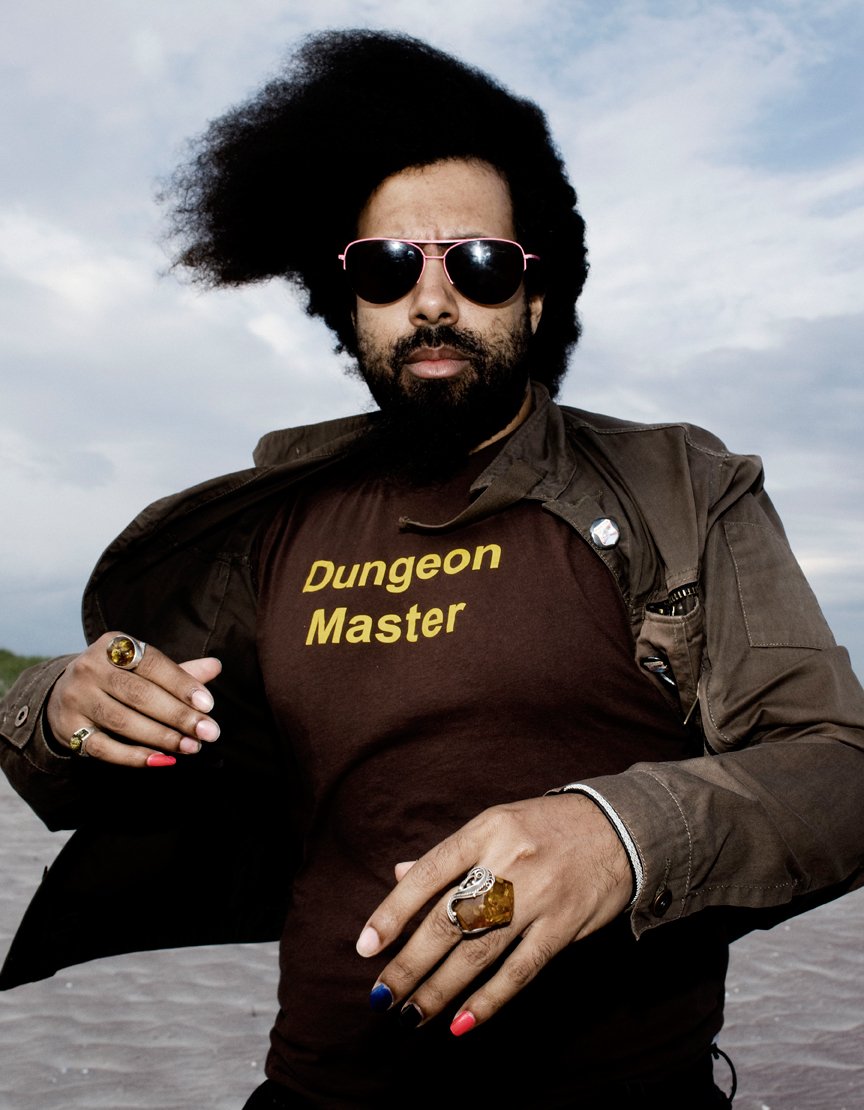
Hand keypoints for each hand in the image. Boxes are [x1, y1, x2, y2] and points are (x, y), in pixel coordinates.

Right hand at [46, 632, 221, 766]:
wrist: (63, 694)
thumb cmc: (117, 679)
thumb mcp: (143, 669)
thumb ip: (178, 672)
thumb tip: (215, 667)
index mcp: (112, 645)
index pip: (153, 664)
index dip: (182, 684)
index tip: (208, 705)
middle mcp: (90, 668)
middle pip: (140, 695)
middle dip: (178, 715)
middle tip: (208, 732)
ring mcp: (76, 698)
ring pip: (123, 721)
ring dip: (162, 737)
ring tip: (191, 747)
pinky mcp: (68, 728)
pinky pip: (104, 747)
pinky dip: (135, 756)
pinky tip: (161, 760)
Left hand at [356, 794, 631, 1033]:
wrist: (619, 827)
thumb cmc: (547, 827)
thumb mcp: (496, 825)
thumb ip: (451, 856)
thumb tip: (398, 876)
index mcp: (485, 830)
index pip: (428, 874)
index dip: (393, 911)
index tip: (366, 946)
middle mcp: (508, 861)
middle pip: (448, 920)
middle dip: (409, 963)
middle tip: (381, 996)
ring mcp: (537, 896)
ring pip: (478, 950)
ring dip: (441, 988)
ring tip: (411, 1014)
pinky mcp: (564, 926)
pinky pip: (521, 970)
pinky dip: (490, 999)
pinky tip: (462, 1021)